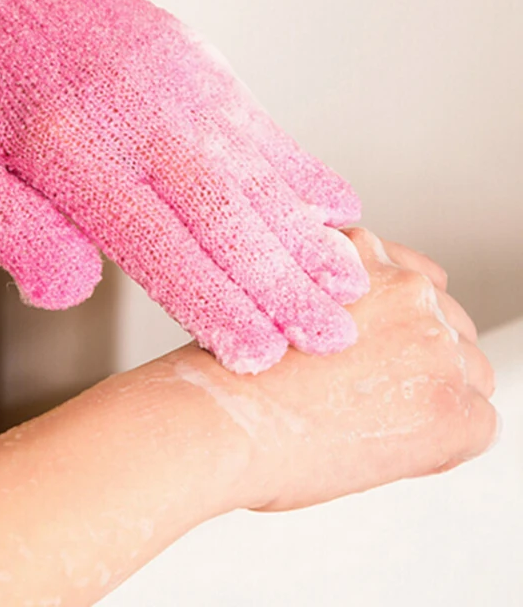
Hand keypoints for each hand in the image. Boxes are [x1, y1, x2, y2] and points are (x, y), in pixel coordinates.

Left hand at [0, 0, 368, 373]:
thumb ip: (13, 232)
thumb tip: (74, 290)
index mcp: (69, 154)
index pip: (157, 245)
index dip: (212, 303)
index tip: (262, 354)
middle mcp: (136, 117)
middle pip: (224, 214)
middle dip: (283, 282)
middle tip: (334, 336)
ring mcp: (172, 81)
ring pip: (252, 171)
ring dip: (305, 232)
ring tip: (351, 281)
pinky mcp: (190, 57)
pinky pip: (255, 122)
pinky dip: (298, 168)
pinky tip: (338, 204)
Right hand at [168, 227, 497, 511]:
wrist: (221, 419)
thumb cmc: (229, 369)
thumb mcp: (277, 296)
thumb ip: (327, 294)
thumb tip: (351, 330)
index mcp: (362, 251)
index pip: (414, 282)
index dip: (393, 324)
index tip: (371, 348)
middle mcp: (408, 288)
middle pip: (444, 325)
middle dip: (413, 357)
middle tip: (364, 391)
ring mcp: (436, 344)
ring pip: (467, 372)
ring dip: (429, 396)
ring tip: (366, 421)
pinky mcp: (456, 408)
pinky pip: (475, 426)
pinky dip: (439, 443)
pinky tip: (381, 446)